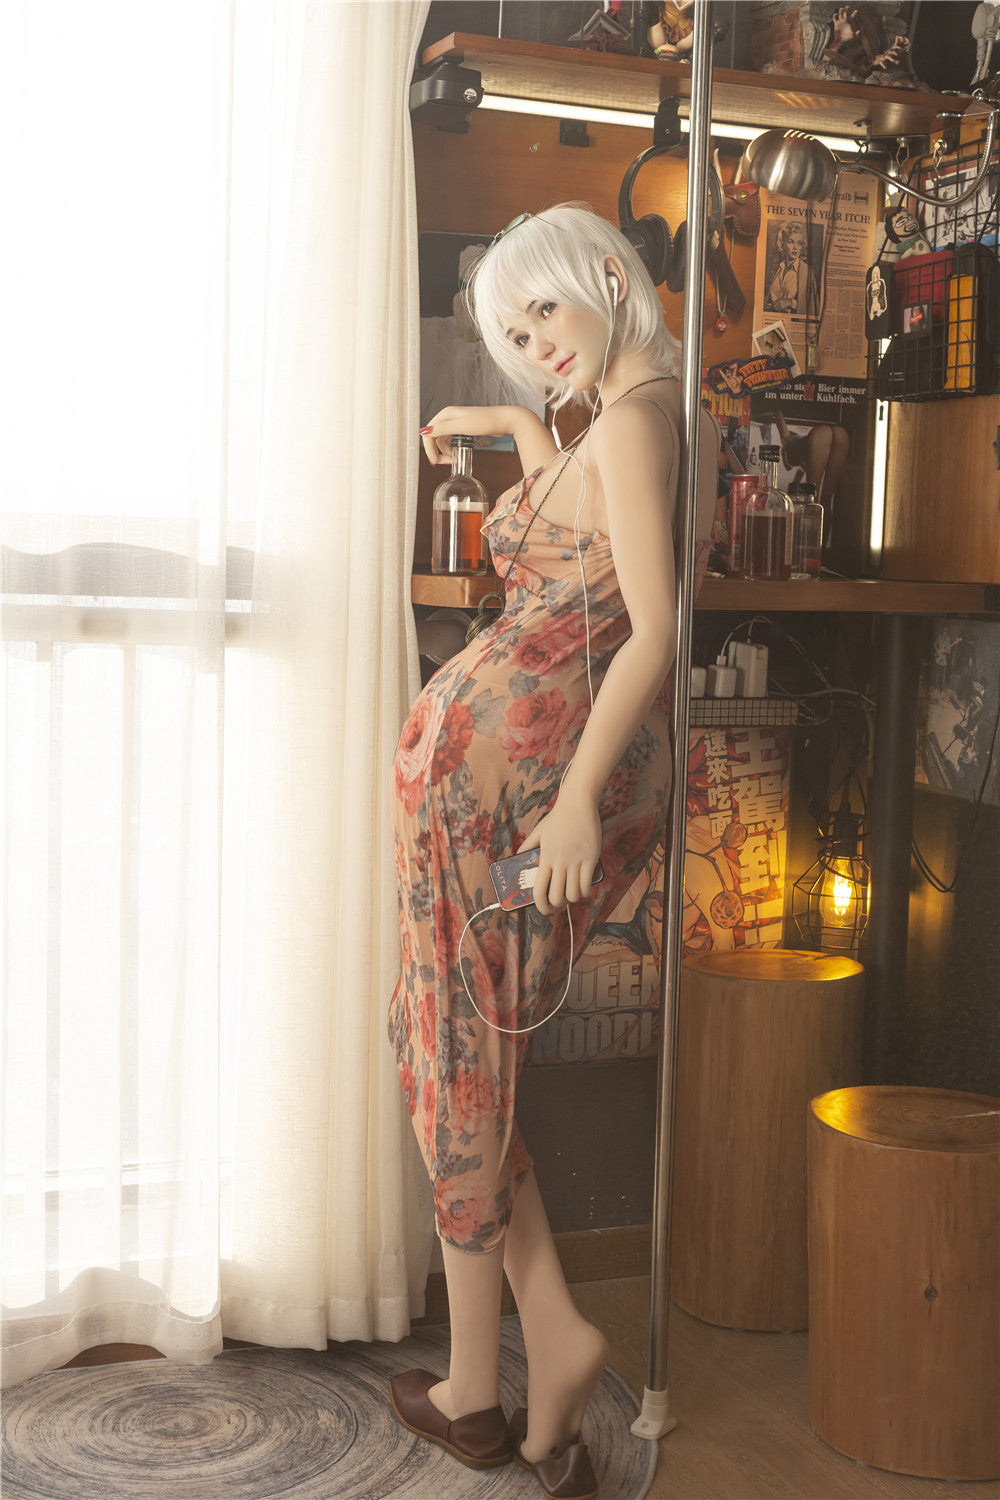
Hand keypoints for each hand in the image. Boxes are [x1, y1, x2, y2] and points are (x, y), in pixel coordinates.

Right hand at [419, 405, 515, 466]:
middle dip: (438, 452)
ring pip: (444, 441)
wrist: (505, 420)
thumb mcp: (461, 426)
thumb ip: (442, 429)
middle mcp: (449, 417)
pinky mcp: (464, 428)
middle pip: (435, 438)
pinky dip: (453, 449)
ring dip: (446, 452)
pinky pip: (452, 441)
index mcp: (446, 414)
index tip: (435, 462)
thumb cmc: (485, 421)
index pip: (429, 433)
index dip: (429, 449)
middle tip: (446, 464)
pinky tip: (459, 454)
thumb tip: (423, 432)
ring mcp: (457, 423)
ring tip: (456, 459)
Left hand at [518, 794, 601, 915]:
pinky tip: (585, 889)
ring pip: (574, 894)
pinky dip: (586, 892)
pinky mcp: (591, 858)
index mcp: (545, 857)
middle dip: (559, 906)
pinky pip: (588, 884)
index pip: (539, 889)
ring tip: (574, 895)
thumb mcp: (538, 831)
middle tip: (561, 904)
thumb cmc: (557, 818)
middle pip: (557, 897)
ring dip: (573, 899)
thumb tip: (518, 857)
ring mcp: (576, 860)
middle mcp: (559, 862)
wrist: (577, 804)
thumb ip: (528, 846)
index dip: (541, 905)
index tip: (544, 910)